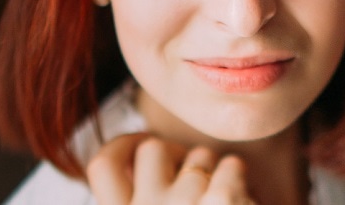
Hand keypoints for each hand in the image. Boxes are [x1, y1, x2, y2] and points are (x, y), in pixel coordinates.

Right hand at [86, 133, 255, 204]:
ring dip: (212, 171)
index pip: (102, 165)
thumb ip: (137, 201)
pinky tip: (242, 197)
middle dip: (178, 155)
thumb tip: (139, 160)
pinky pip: (230, 166)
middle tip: (196, 178)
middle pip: (153, 148)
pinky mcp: (221, 203)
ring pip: (197, 154)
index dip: (122, 147)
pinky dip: (238, 178)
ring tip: (220, 201)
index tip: (140, 146)